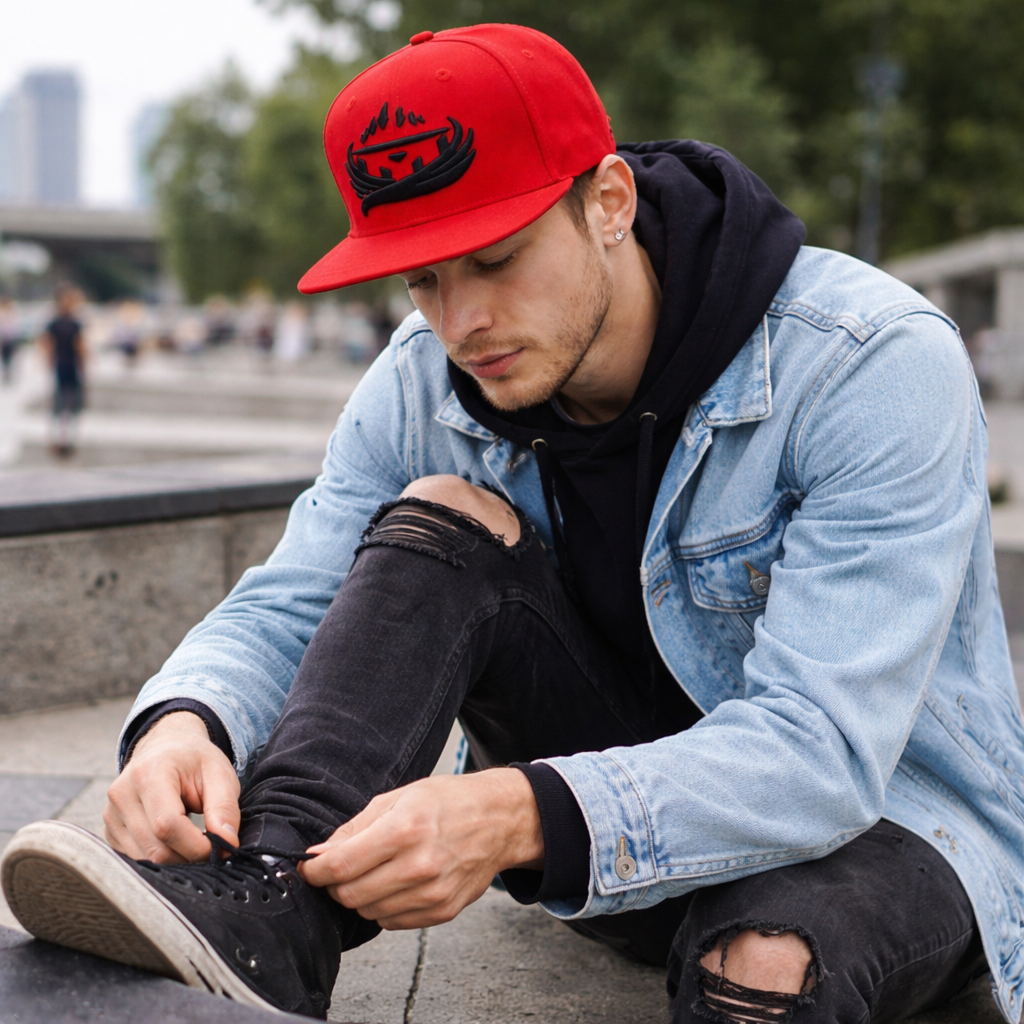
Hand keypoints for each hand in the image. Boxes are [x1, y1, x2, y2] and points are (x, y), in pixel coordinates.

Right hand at [104, 711, 239, 863]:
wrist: (167, 749)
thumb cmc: (194, 761)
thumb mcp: (220, 773)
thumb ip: (225, 807)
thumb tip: (226, 842)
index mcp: (149, 773)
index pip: (167, 825)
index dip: (196, 846)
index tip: (220, 848)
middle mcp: (122, 794)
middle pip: (155, 848)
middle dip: (189, 856)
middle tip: (212, 847)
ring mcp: (111, 814)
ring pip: (145, 859)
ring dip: (176, 860)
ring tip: (194, 840)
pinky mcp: (110, 831)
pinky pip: (136, 859)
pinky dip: (161, 858)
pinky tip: (175, 840)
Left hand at [299, 768, 543, 929]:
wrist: (498, 820)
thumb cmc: (447, 801)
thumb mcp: (398, 797)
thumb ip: (354, 828)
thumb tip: (319, 856)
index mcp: (405, 829)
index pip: (341, 866)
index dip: (315, 872)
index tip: (309, 868)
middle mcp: (419, 865)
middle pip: (350, 895)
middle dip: (335, 885)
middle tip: (342, 868)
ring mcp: (433, 892)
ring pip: (369, 912)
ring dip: (360, 896)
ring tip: (375, 871)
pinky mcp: (442, 911)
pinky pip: (392, 922)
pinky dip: (384, 906)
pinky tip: (397, 882)